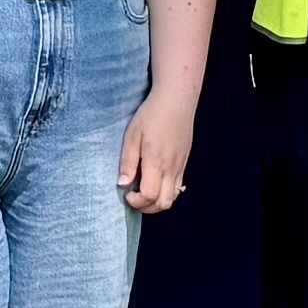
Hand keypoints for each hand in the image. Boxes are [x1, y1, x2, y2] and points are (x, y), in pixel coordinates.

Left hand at [119, 93, 196, 214]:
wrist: (177, 100)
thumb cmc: (152, 114)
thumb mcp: (132, 135)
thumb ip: (128, 162)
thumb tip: (122, 183)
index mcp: (156, 162)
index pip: (150, 196)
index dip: (136, 201)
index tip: (126, 193)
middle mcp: (171, 168)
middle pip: (164, 203)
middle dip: (147, 207)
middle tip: (133, 196)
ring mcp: (180, 166)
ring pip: (173, 197)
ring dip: (157, 201)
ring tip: (143, 189)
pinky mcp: (184, 161)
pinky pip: (178, 186)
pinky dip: (166, 191)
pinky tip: (155, 180)